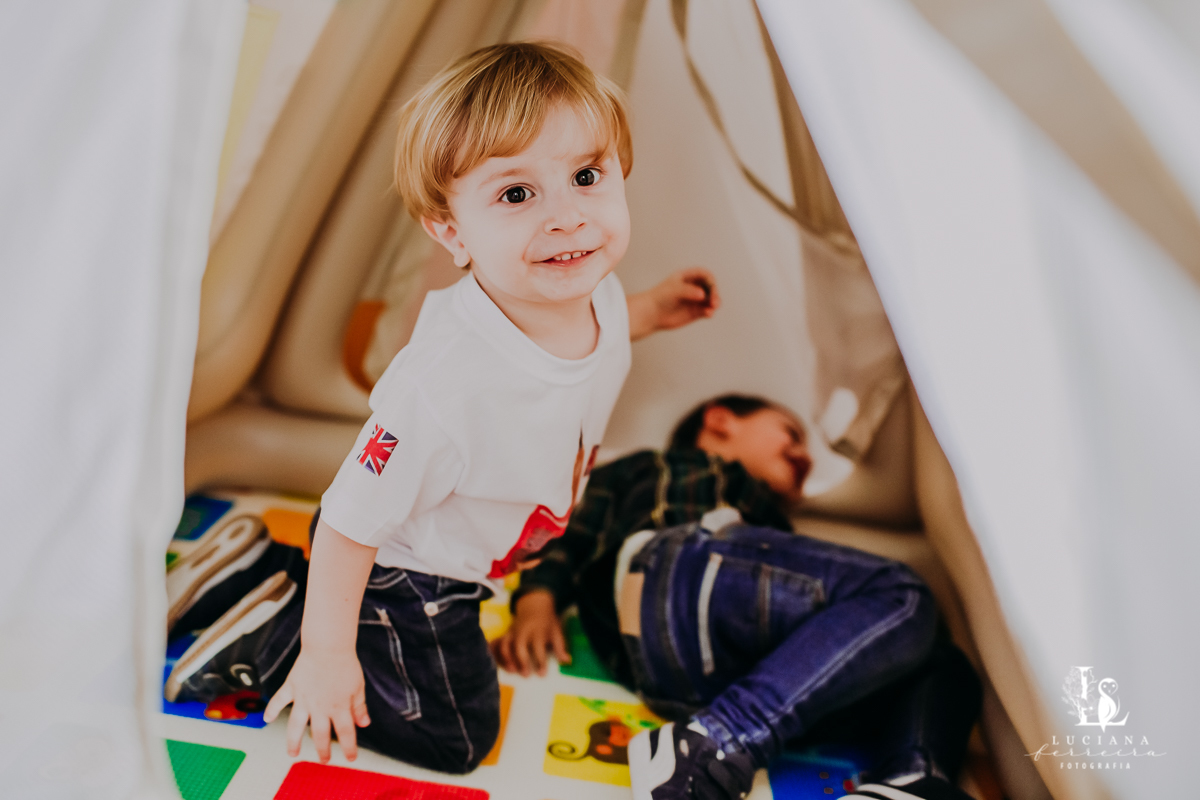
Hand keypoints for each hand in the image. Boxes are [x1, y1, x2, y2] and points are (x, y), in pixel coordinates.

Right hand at [263, 647, 370, 762]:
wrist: (329, 646)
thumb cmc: (345, 664)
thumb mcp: (358, 687)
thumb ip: (359, 707)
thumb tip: (364, 724)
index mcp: (339, 707)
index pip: (345, 733)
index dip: (349, 747)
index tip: (350, 758)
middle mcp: (320, 707)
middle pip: (320, 734)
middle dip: (322, 750)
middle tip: (324, 760)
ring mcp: (304, 699)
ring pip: (296, 726)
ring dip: (294, 741)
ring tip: (293, 753)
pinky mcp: (292, 687)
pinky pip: (279, 701)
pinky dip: (271, 709)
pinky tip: (267, 719)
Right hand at [489, 590, 569, 676]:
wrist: (535, 604)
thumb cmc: (547, 621)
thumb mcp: (556, 631)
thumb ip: (560, 647)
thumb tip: (567, 661)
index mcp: (538, 631)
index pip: (538, 647)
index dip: (540, 661)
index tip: (542, 674)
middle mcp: (524, 631)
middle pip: (519, 646)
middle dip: (521, 661)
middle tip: (525, 674)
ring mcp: (513, 631)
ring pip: (506, 644)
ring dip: (506, 658)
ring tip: (511, 670)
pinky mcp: (506, 632)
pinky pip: (497, 641)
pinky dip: (493, 650)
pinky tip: (493, 661)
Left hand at [627, 267, 719, 340]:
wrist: (650, 314)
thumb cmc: (658, 298)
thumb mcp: (673, 289)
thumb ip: (688, 291)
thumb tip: (702, 295)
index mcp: (687, 277)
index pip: (704, 274)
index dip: (709, 279)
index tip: (710, 286)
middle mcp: (693, 288)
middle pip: (710, 287)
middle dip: (714, 292)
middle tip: (714, 300)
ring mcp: (695, 300)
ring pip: (710, 300)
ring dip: (715, 303)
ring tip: (713, 307)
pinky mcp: (695, 312)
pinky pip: (706, 311)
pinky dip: (709, 312)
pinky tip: (709, 314)